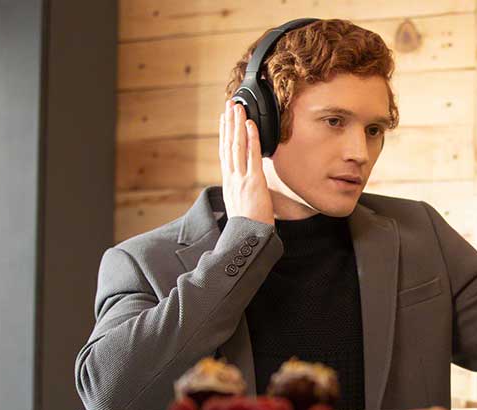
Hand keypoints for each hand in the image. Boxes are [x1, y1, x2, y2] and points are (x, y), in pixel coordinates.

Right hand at [219, 100, 273, 225]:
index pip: (224, 151)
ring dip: (237, 125)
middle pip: (228, 144)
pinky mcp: (253, 181)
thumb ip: (241, 190)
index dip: (224, 133)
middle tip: (230, 104)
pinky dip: (251, 139)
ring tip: (238, 108)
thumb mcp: (240, 204)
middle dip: (229, 122)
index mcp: (229, 181)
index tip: (224, 119)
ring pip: (237, 145)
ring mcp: (241, 178)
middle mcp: (231, 176)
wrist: (247, 237)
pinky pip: (252, 155)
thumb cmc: (248, 225)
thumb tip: (246, 182)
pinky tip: (251, 125)